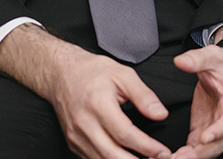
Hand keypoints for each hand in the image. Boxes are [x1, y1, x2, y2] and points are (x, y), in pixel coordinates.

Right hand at [0, 24, 171, 158]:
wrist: (60, 73)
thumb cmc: (91, 72)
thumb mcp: (123, 74)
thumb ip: (143, 95)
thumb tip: (160, 114)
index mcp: (98, 104)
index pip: (125, 134)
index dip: (146, 146)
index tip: (162, 152)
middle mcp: (84, 124)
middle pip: (112, 155)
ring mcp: (76, 136)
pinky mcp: (73, 143)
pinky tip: (126, 158)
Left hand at [170, 44, 222, 158]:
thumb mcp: (212, 55)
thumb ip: (197, 59)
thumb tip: (180, 61)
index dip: (219, 131)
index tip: (204, 138)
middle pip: (218, 143)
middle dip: (200, 153)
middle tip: (179, 158)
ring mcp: (217, 129)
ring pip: (207, 151)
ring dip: (191, 157)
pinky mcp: (204, 132)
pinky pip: (196, 149)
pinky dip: (185, 155)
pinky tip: (170, 158)